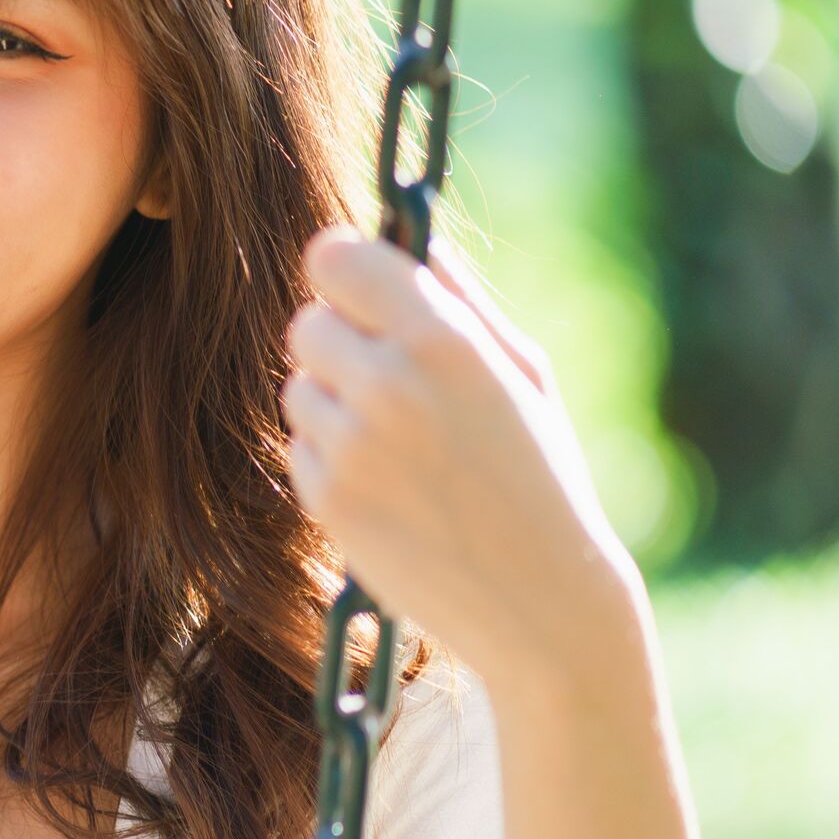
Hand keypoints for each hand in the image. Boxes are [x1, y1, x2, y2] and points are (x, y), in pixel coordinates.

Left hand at [281, 224, 640, 688]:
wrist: (542, 600)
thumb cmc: (542, 474)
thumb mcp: (523, 374)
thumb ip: (462, 300)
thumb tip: (417, 238)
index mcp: (443, 339)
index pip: (333, 256)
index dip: (343, 269)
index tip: (358, 285)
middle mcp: (388, 385)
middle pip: (305, 322)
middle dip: (340, 341)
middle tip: (389, 375)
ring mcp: (350, 446)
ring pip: (296, 386)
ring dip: (333, 402)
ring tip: (402, 441)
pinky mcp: (326, 498)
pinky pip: (298, 445)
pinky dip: (330, 456)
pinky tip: (391, 484)